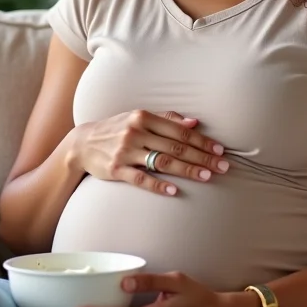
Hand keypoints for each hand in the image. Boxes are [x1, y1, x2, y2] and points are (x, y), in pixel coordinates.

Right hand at [72, 110, 228, 195]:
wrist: (83, 143)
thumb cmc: (117, 128)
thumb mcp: (138, 117)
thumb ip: (167, 118)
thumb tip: (195, 122)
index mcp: (143, 116)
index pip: (180, 130)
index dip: (202, 141)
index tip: (220, 150)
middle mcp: (136, 132)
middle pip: (175, 146)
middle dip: (201, 157)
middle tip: (222, 167)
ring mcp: (126, 151)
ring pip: (162, 162)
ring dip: (187, 169)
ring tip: (206, 177)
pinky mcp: (116, 169)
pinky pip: (141, 178)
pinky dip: (158, 184)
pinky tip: (174, 190)